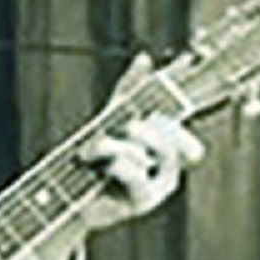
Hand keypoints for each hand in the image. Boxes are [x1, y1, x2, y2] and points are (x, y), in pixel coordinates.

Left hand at [73, 57, 204, 231]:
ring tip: (92, 150)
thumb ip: (131, 91)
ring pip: (144, 150)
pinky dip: (113, 161)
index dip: (186, 106)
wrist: (71, 199)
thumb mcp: (113, 120)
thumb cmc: (96, 162)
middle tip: (128, 128)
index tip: (181, 85)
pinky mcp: (143, 202)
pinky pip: (133, 170)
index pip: (187, 121)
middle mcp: (168, 171)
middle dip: (147, 128)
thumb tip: (145, 57)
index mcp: (167, 152)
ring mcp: (158, 188)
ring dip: (112, 145)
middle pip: (171, 137)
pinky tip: (99, 164)